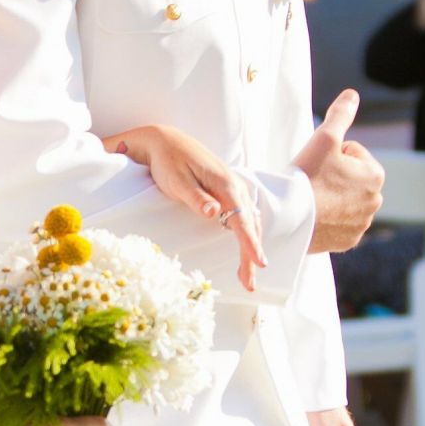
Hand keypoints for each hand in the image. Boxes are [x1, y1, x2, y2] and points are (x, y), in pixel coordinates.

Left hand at [104, 124, 266, 291]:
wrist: (165, 140)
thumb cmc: (168, 161)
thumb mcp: (177, 180)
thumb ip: (196, 198)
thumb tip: (215, 213)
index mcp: (225, 184)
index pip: (242, 219)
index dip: (251, 244)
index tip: (259, 264)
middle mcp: (235, 186)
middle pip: (250, 226)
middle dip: (252, 255)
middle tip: (249, 284)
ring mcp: (233, 189)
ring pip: (249, 223)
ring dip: (250, 248)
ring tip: (247, 276)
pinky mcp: (228, 192)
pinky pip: (244, 217)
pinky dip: (247, 236)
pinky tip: (246, 250)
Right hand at [297, 90, 384, 252]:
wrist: (287, 218)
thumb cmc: (307, 176)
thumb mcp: (324, 138)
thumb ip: (341, 114)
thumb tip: (352, 94)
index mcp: (376, 174)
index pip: (351, 152)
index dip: (330, 154)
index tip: (317, 166)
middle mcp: (376, 201)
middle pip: (349, 177)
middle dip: (333, 176)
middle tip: (312, 182)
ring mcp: (362, 224)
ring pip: (343, 200)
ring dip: (330, 197)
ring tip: (311, 198)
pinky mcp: (348, 241)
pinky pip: (338, 224)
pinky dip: (328, 219)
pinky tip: (314, 216)